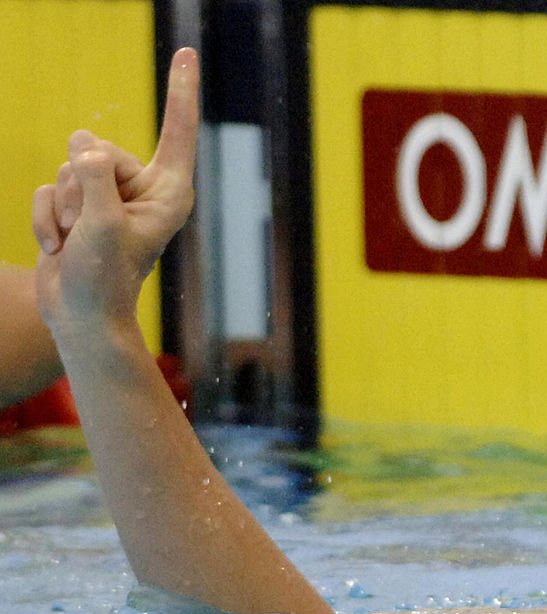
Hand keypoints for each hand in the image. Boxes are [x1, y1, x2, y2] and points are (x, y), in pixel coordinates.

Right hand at [32, 47, 198, 332]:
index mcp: (169, 191)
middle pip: (100, 150)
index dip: (180, 91)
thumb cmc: (103, 278)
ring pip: (69, 168)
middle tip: (93, 231)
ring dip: (64, 208)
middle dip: (83, 189)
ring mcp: (109, 197)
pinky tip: (60, 246)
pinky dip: (46, 218)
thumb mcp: (103, 223)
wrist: (79, 315)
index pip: (177, 131)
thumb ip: (96, 175)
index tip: (187, 52)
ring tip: (80, 241)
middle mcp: (143, 189)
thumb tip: (84, 143)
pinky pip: (49, 188)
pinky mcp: (80, 205)